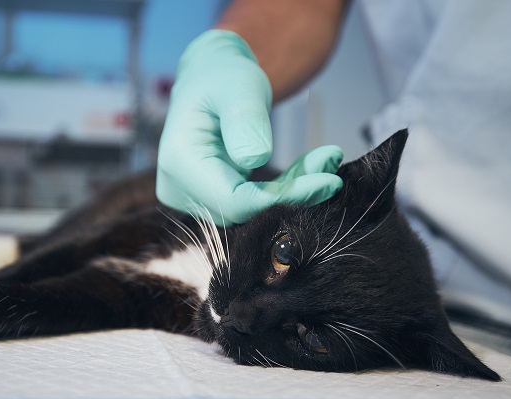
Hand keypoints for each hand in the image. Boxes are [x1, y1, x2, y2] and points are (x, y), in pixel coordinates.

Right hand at [156, 30, 342, 224]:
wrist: (211, 79)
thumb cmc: (223, 76)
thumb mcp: (238, 86)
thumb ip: (245, 120)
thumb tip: (254, 159)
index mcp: (179, 162)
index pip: (233, 201)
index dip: (281, 199)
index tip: (327, 180)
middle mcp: (178, 188)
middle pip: (242, 209)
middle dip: (292, 193)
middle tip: (332, 162)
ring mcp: (191, 197)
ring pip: (250, 209)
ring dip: (292, 190)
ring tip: (325, 159)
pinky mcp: (209, 198)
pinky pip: (251, 202)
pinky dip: (283, 188)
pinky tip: (310, 167)